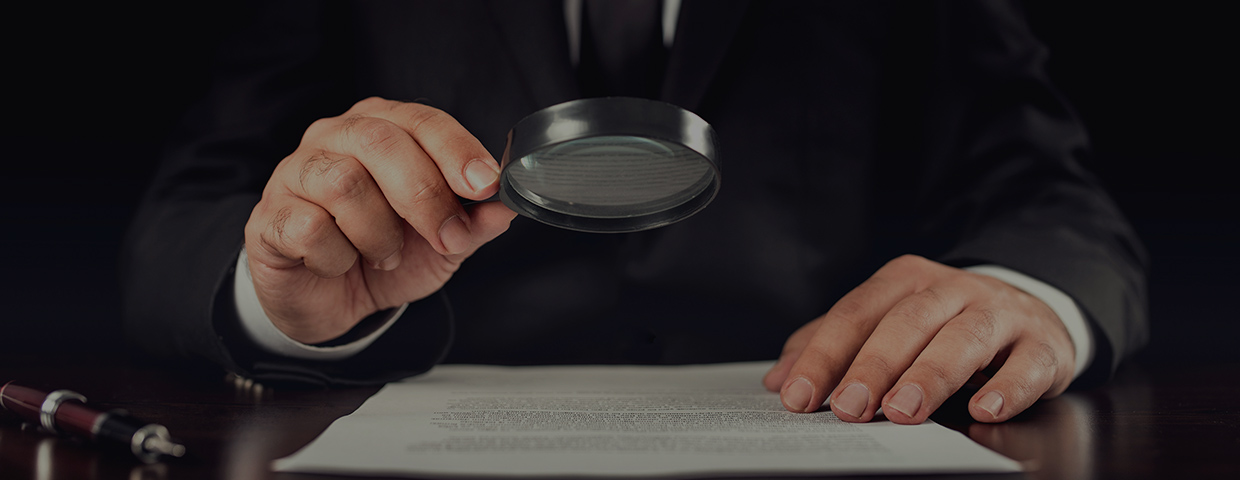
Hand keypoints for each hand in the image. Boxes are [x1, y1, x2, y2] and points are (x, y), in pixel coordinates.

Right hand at [244, 97, 516, 343]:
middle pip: (382, 144)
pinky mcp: (269, 216)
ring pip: (344, 183)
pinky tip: (341, 263)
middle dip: (425, 197)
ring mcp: (295, 172)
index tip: (485, 185)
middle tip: (446, 238)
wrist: (331, 302)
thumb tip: (505, 207)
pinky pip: (310, 227)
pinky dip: (338, 256)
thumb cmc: (384, 256)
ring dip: (379, 233)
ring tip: (384, 255)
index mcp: (383, 128)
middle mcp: (336, 137)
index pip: (423, 121)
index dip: (457, 151)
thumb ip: (474, 223)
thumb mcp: (443, 243)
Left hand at [762, 255, 1074, 423]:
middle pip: (906, 322)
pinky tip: (984, 409)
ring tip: (903, 411)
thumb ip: (833, 345)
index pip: (855, 314)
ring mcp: (999, 312)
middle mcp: (951, 289)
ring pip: (963, 338)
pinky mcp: (1042, 343)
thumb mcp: (887, 322)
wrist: (1033, 308)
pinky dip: (1006, 387)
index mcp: (905, 281)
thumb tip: (778, 378)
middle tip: (848, 408)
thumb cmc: (944, 324)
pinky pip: (1026, 363)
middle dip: (873, 366)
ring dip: (930, 376)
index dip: (824, 355)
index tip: (797, 395)